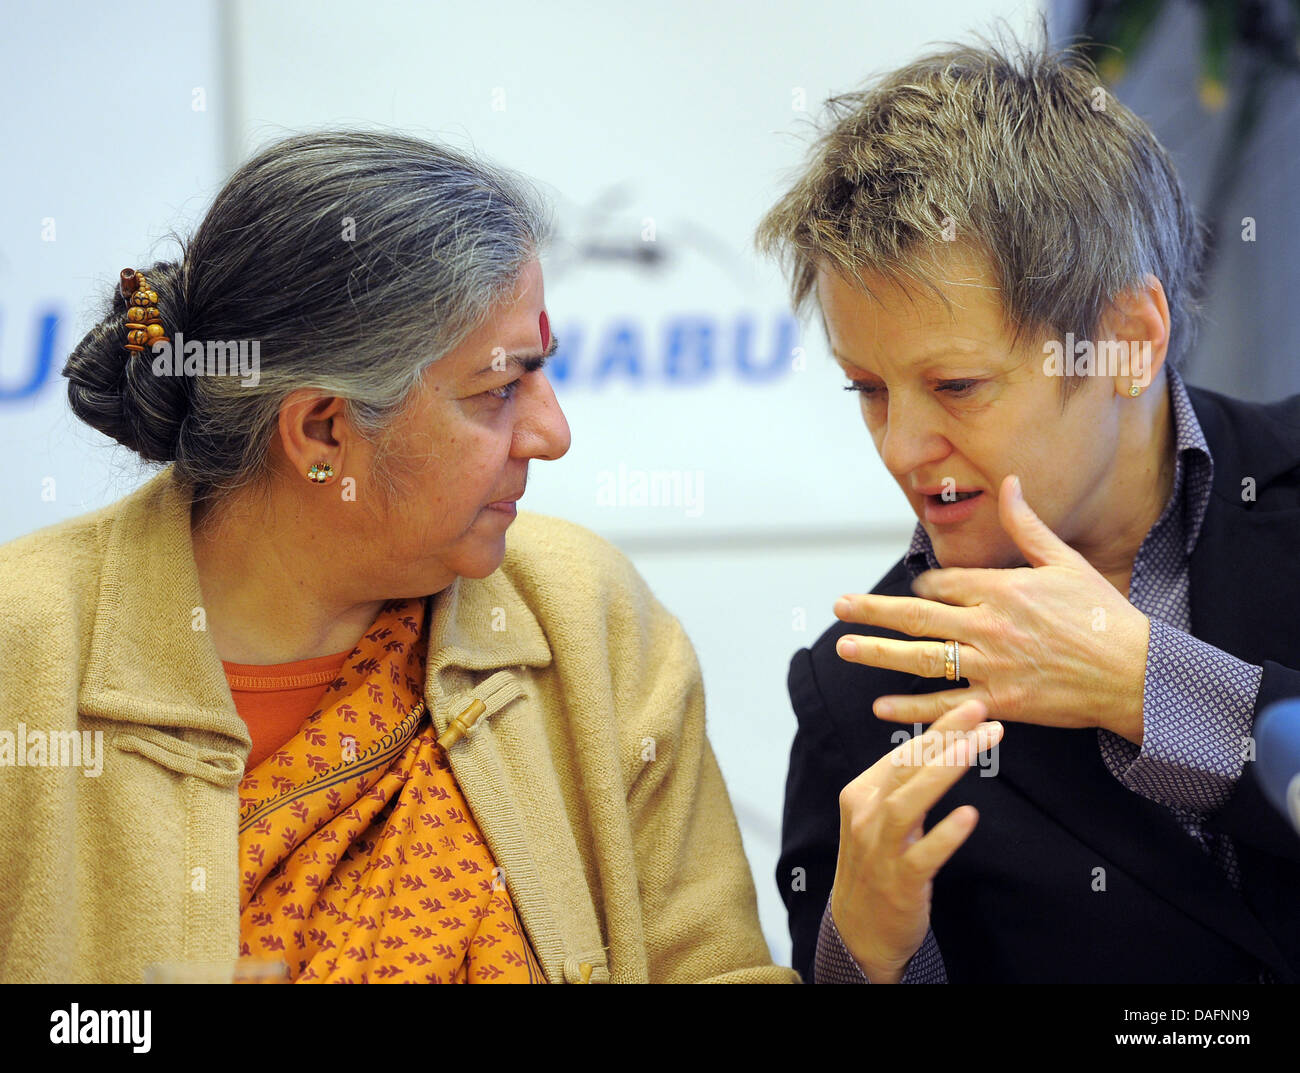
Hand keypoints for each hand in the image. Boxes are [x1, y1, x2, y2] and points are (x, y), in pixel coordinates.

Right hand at [831, 699, 1002, 982]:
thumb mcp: (880, 819)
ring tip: (976, 747)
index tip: (972, 708)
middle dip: (945, 735)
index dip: (938, 727)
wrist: (859, 931)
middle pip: (906, 767)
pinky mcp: (899, 882)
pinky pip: (923, 854)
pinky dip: (944, 834)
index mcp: (861, 794)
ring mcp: (880, 849)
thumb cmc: (877, 867)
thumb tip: (939, 746)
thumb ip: (903, 787)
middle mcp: (866, 815)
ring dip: (944, 771)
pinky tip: (969, 816)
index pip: (902, 752)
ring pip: (910, 802)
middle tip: (981, 711)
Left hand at [834, 475, 1150, 742]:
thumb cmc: (1104, 617)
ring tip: (844, 648)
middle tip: (838, 608)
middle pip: (917, 616)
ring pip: (922, 658)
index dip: (921, 587)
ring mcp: (991, 666)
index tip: (914, 592)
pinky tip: (880, 705)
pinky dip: (910, 708)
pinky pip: (944, 705)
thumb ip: (1027, 525)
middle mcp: (989, 626)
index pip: (942, 584)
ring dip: (878, 653)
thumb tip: (1010, 482)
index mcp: (1002, 589)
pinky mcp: (999, 703)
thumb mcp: (1065, 562)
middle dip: (873, 611)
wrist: (1136, 675)